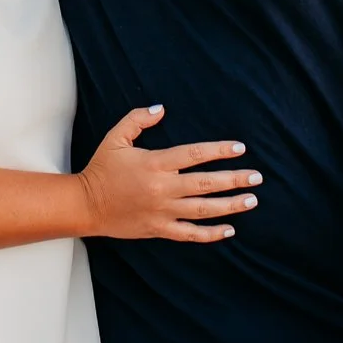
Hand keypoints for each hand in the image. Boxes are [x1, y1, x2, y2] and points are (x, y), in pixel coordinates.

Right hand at [79, 107, 259, 242]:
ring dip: (230, 205)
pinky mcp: (158, 229)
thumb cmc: (101, 169)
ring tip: (251, 200)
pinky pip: (190, 234)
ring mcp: (162, 211)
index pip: (194, 155)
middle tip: (257, 177)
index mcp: (154, 163)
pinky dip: (211, 234)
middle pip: (206, 183)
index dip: (219, 151)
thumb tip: (161, 109)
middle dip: (235, 179)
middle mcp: (162, 188)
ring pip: (203, 209)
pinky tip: (229, 229)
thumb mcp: (115, 138)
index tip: (240, 148)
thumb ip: (137, 120)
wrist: (85, 205)